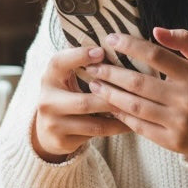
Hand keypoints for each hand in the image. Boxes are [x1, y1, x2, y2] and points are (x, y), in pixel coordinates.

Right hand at [32, 45, 131, 161]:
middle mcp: (47, 101)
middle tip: (136, 89)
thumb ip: (84, 64)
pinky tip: (132, 122)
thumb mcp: (67, 76)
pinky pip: (96, 134)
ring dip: (119, 115)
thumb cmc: (67, 94)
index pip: (59, 63)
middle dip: (112, 96)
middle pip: (84, 101)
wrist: (47, 130)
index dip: (79, 56)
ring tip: (140, 108)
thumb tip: (118, 46)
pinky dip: (116, 127)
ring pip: (94, 122)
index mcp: (49, 78)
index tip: (102, 51)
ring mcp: (53, 124)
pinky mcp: (62, 141)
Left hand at [84, 27, 187, 160]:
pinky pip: (139, 127)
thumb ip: (185, 41)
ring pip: (135, 106)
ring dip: (110, 94)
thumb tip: (156, 31)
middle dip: (111, 72)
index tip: (111, 39)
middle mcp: (185, 100)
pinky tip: (109, 105)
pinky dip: (121, 115)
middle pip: (139, 83)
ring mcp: (177, 123)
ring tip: (94, 84)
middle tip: (92, 65)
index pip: (155, 56)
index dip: (130, 45)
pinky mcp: (170, 141)